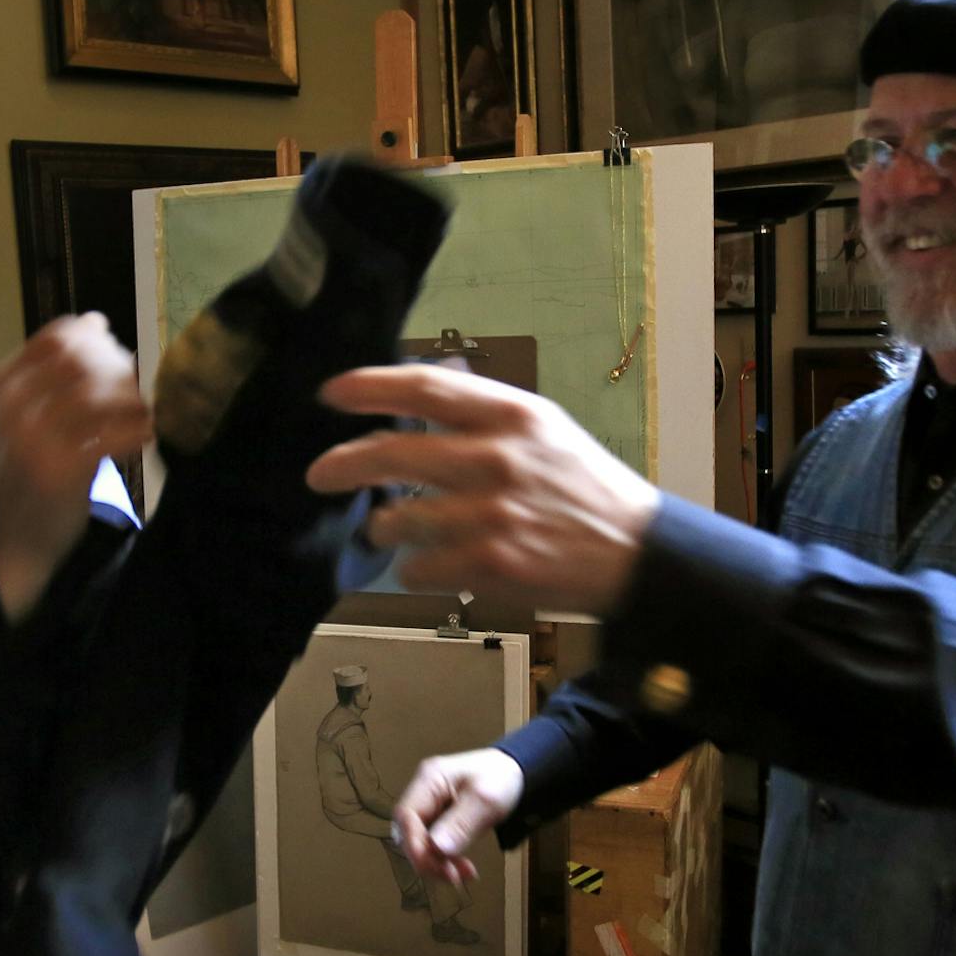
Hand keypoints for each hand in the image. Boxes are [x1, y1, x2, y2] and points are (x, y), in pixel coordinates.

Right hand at [0, 312, 149, 621]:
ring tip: (141, 414)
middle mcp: (13, 408)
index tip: (116, 358)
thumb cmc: (23, 469)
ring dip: (132, 400)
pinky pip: (112, 436)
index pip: (58, 338)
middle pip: (82, 360)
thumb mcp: (23, 412)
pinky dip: (137, 431)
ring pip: (99, 395)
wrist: (8, 538)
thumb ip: (55, 369)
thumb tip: (95, 320)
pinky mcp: (61, 472)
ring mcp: (34, 440)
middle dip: (120, 368)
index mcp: (2, 385)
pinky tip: (144, 437)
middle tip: (135, 389)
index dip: (98, 341)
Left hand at [304, 366, 661, 613]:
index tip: (333, 393)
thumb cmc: (584, 489)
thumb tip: (414, 404)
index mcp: (512, 416)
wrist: (636, 552)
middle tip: (319, 473)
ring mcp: (490, 514)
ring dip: (385, 526)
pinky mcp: (489, 563)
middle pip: (392, 454)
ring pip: (397, 519)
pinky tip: (435, 564)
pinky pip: (418, 567)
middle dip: (343, 464)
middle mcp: (497, 459)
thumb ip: (483, 415)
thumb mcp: (544, 430)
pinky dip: (417, 568)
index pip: (425, 389)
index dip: (370, 387)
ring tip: (394, 528)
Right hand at [391, 748, 524, 884]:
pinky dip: (446, 860)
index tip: (435, 866)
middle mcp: (423, 794)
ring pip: (419, 843)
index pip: (406, 815)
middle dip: (427, 858)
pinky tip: (464, 869)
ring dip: (437, 864)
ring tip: (463, 875)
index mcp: (429, 779)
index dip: (415, 844)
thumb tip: (437, 848)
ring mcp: (429, 808)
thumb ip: (461, 823)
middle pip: (408, 832)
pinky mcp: (438, 821)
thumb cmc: (500, 777)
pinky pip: (433, 845)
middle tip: (452, 877)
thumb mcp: (486, 799)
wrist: (513, 772)